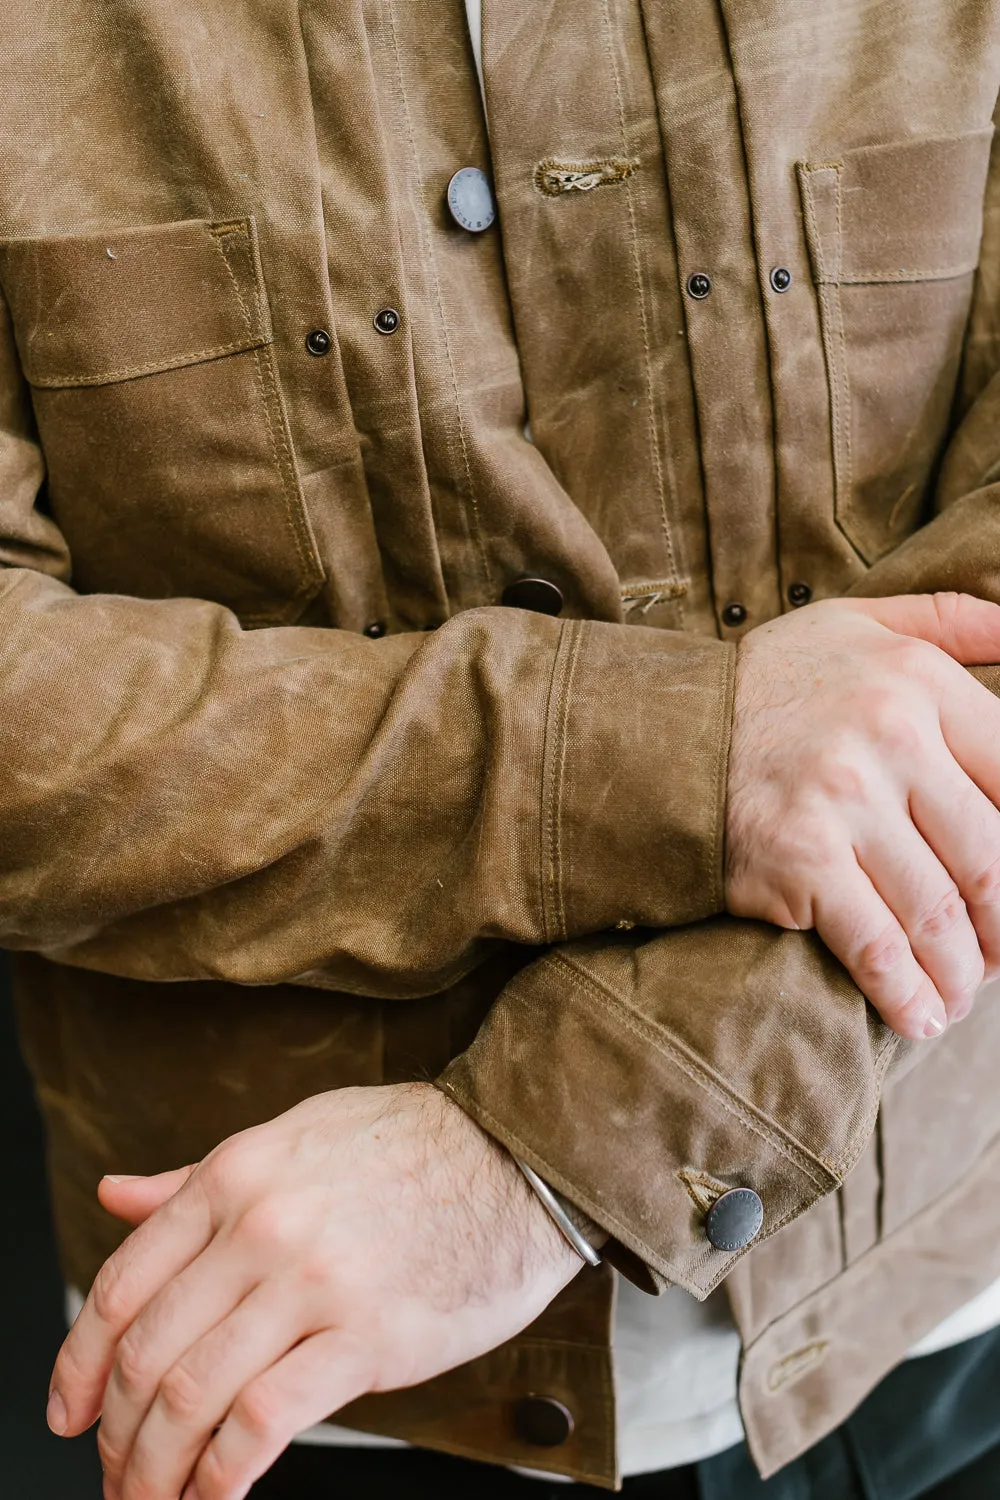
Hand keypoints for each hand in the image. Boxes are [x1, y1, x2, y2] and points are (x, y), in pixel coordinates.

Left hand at [47, 1084, 578, 1499]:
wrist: (515, 1153)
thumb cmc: (409, 1145)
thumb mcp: (291, 1139)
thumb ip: (196, 1178)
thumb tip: (115, 1195)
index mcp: (234, 1175)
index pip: (122, 1284)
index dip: (79, 1363)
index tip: (70, 1412)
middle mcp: (260, 1226)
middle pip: (148, 1353)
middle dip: (118, 1435)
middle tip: (116, 1476)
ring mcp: (311, 1282)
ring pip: (194, 1396)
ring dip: (156, 1471)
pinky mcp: (366, 1337)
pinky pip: (264, 1422)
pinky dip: (221, 1478)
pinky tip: (214, 1498)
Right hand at [726, 592, 999, 1039]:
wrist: (657, 731)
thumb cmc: (769, 682)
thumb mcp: (859, 622)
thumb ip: (951, 619)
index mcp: (918, 682)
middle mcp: (890, 738)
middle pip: (990, 857)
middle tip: (997, 955)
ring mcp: (844, 804)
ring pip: (940, 911)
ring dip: (963, 971)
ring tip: (960, 995)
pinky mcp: (800, 861)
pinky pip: (876, 944)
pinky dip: (907, 992)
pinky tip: (920, 1015)